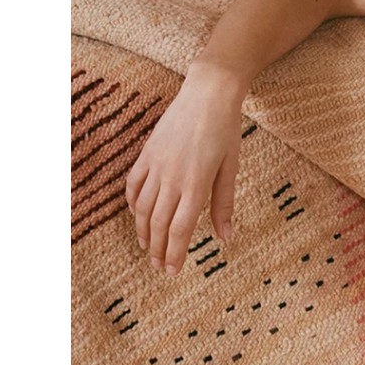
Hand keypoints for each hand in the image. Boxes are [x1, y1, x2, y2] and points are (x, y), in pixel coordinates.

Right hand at [125, 63, 245, 274]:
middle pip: (158, 223)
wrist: (208, 93)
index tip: (172, 271)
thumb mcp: (231, 169)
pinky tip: (137, 216)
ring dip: (143, 231)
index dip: (174, 253)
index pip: (180, 229)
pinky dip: (133, 203)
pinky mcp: (147, 153)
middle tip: (159, 267)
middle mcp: (172, 178)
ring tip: (147, 248)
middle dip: (157, 249)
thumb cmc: (226, 131)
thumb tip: (226, 238)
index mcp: (196, 184)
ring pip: (142, 207)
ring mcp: (156, 165)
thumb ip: (224, 204)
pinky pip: (134, 184)